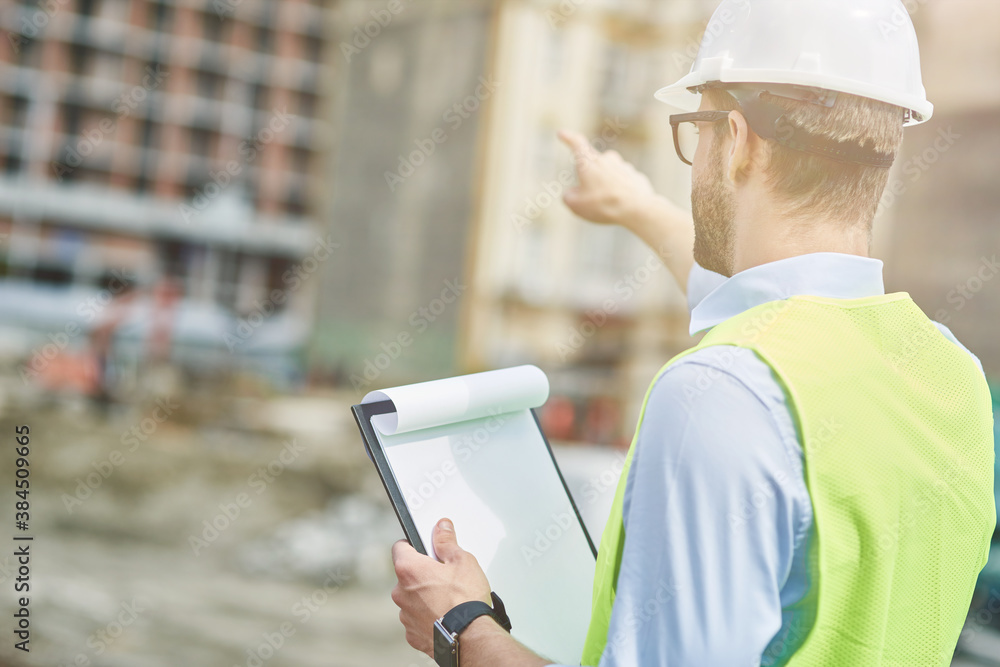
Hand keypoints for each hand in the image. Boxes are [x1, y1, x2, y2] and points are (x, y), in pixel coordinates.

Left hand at [391, 518, 492, 656]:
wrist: (471, 638)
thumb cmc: (465, 600)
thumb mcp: (462, 561)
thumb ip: (446, 542)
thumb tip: (441, 528)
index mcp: (409, 569)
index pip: (400, 547)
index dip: (413, 544)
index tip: (425, 545)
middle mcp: (401, 593)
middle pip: (408, 575)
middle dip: (423, 574)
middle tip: (445, 575)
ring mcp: (405, 615)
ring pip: (412, 599)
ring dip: (425, 596)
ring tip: (448, 599)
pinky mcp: (413, 634)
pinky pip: (417, 619)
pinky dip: (428, 616)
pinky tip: (445, 615)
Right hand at [558, 128, 658, 227]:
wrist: (637, 209)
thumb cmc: (603, 205)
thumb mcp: (575, 205)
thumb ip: (569, 196)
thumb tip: (572, 193)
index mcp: (589, 162)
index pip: (576, 143)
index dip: (568, 138)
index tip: (561, 133)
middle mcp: (607, 159)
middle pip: (593, 165)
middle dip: (590, 178)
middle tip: (590, 198)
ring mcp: (624, 167)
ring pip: (609, 175)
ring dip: (606, 186)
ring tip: (608, 205)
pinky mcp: (636, 177)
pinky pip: (624, 184)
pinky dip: (621, 192)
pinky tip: (622, 205)